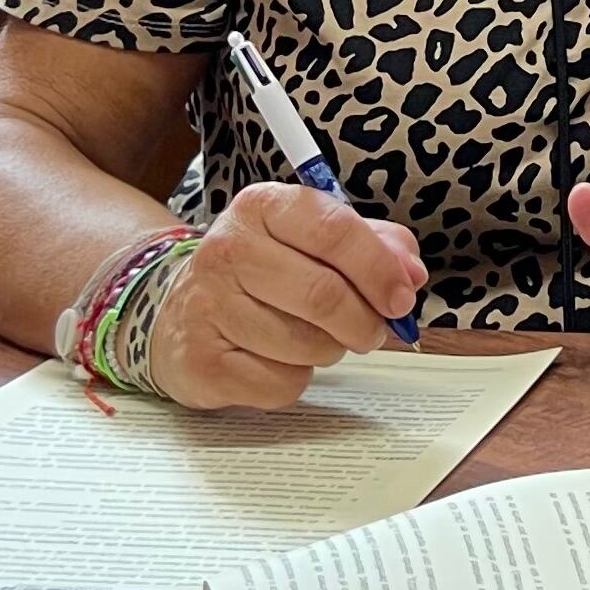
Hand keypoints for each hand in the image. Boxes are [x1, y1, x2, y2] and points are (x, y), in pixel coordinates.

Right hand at [148, 182, 425, 408]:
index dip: (380, 269)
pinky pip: (278, 383)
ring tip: (316, 338)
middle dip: (364, 320)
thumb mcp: (315, 240)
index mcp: (263, 207)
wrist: (179, 311)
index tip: (403, 296)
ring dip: (331, 349)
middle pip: (323, 294)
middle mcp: (227, 249)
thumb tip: (410, 273)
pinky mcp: (198, 360)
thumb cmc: (264, 273)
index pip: (334, 231)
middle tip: (373, 330)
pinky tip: (277, 360)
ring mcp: (206, 306)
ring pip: (305, 343)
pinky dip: (296, 379)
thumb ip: (375, 245)